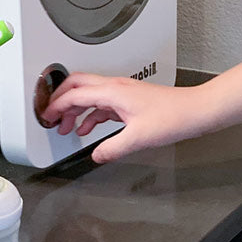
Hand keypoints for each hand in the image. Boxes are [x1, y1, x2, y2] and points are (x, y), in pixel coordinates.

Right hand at [41, 73, 213, 162]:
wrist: (195, 110)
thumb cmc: (173, 117)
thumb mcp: (138, 138)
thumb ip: (113, 148)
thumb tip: (96, 155)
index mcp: (113, 92)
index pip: (75, 95)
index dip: (56, 106)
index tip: (45, 117)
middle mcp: (115, 87)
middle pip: (77, 86)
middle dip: (60, 100)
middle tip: (50, 115)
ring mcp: (123, 93)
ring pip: (89, 95)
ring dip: (75, 109)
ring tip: (66, 126)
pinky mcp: (130, 100)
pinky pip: (102, 104)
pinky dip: (91, 115)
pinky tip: (89, 128)